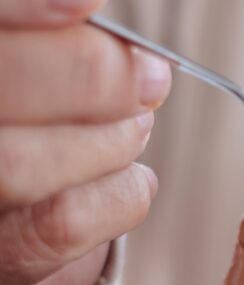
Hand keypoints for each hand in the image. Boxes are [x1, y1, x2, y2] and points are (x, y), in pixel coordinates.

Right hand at [0, 0, 170, 284]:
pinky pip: (64, 224)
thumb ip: (50, 55)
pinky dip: (123, 194)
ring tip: (137, 129)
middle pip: (1, 85)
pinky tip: (133, 180)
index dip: (27, 11)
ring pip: (26, 164)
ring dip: (111, 141)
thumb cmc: (21, 128)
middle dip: (92, 77)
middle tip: (150, 79)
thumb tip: (132, 55)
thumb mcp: (26, 82)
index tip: (87, 5)